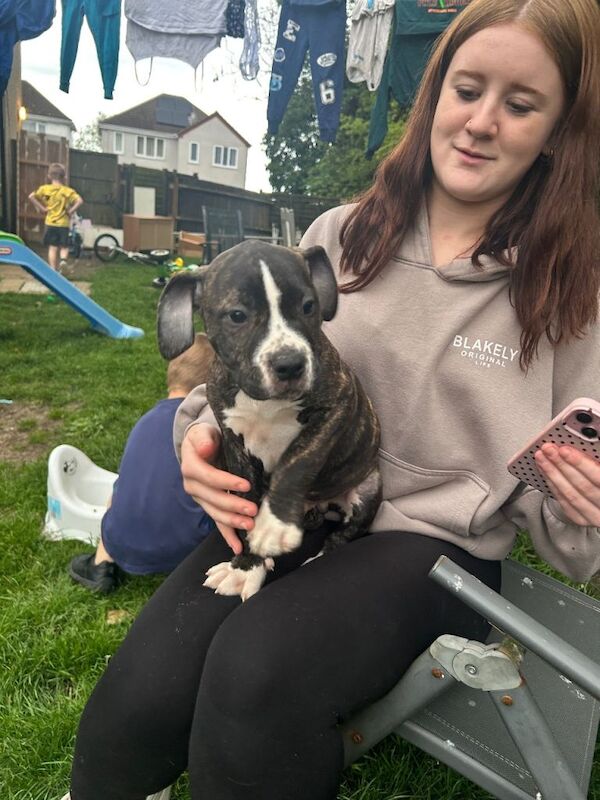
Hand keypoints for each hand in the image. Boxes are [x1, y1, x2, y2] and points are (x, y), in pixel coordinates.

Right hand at [181, 423, 256, 553]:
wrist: (201, 445)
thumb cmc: (206, 437)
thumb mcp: (203, 432)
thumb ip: (204, 439)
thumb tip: (206, 449)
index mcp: (191, 467)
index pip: (209, 477)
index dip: (226, 482)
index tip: (246, 485)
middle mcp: (192, 486)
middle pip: (214, 499)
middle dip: (233, 506)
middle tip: (253, 510)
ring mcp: (201, 499)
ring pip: (216, 513)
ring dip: (233, 522)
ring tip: (250, 526)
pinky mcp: (209, 506)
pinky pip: (218, 523)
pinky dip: (228, 535)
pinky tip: (238, 548)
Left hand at [535, 443, 599, 525]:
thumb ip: (596, 460)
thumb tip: (584, 442)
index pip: (599, 477)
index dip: (580, 463)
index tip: (564, 450)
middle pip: (582, 486)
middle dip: (562, 465)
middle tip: (547, 449)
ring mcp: (596, 516)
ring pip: (571, 495)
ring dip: (553, 474)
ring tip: (542, 457)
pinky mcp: (583, 519)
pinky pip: (565, 503)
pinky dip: (553, 486)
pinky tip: (545, 472)